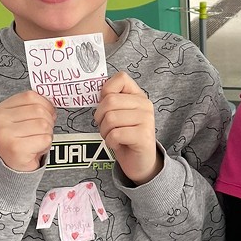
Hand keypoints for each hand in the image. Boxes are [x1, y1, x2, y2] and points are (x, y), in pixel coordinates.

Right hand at [0, 92, 55, 171]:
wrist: (11, 166)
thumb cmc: (19, 140)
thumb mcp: (20, 119)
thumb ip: (32, 106)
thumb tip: (52, 101)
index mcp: (0, 109)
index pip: (30, 96)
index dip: (45, 104)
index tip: (46, 112)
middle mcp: (0, 121)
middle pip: (39, 110)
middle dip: (48, 121)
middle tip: (42, 131)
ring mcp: (6, 135)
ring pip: (43, 124)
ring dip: (47, 133)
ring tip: (37, 139)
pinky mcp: (16, 148)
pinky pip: (45, 139)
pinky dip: (46, 144)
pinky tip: (36, 148)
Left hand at [94, 71, 161, 185]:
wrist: (140, 162)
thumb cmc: (125, 136)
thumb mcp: (118, 114)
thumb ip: (110, 100)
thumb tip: (94, 90)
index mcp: (138, 95)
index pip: (121, 78)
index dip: (106, 91)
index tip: (105, 106)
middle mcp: (145, 105)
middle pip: (110, 101)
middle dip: (100, 117)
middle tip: (106, 127)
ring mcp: (146, 120)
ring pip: (110, 118)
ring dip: (105, 131)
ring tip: (113, 136)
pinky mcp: (143, 136)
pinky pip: (115, 134)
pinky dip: (110, 142)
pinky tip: (118, 144)